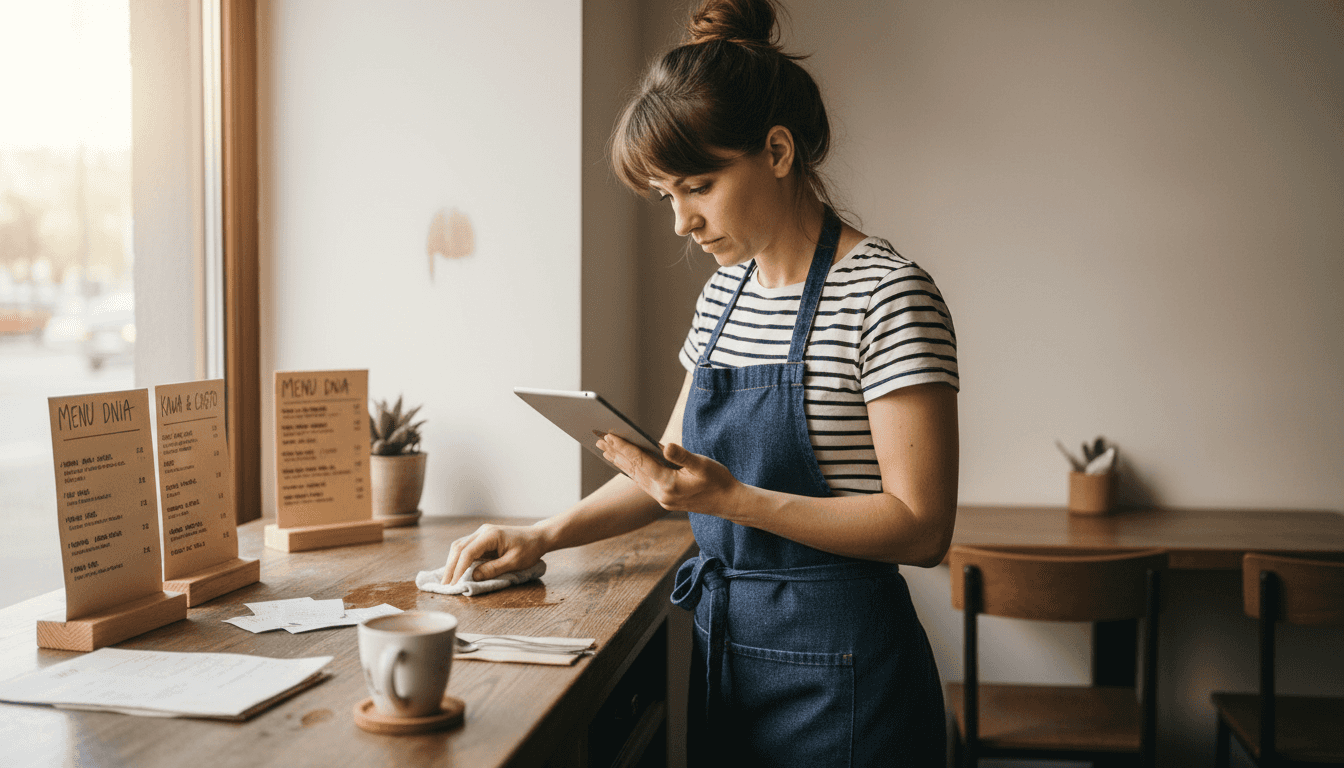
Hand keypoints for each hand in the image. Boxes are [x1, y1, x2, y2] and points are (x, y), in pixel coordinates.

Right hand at [443, 523, 549, 584]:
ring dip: (452, 563)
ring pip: (459, 547)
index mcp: (490, 535)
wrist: (537, 537)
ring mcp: (481, 534)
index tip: (454, 584)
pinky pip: (465, 548)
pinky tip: (456, 571)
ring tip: (448, 580)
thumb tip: (473, 577)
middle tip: (445, 585)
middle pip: (458, 548)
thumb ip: (493, 569)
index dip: (459, 569)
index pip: (468, 552)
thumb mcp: (514, 562)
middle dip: (450, 567)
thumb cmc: (529, 549)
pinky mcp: (482, 539)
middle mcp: (482, 531)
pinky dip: (458, 560)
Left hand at [596, 435, 738, 515]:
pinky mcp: (665, 499)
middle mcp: (661, 494)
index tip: (611, 435)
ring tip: (606, 450)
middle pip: (633, 470)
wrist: (728, 503)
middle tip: (599, 439)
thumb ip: (683, 456)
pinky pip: (643, 483)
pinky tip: (626, 465)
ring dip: (621, 463)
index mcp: (669, 485)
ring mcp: (662, 498)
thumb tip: (665, 446)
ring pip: (636, 477)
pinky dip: (632, 471)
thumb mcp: (703, 465)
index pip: (641, 462)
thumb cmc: (718, 481)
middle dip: (616, 454)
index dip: (625, 447)